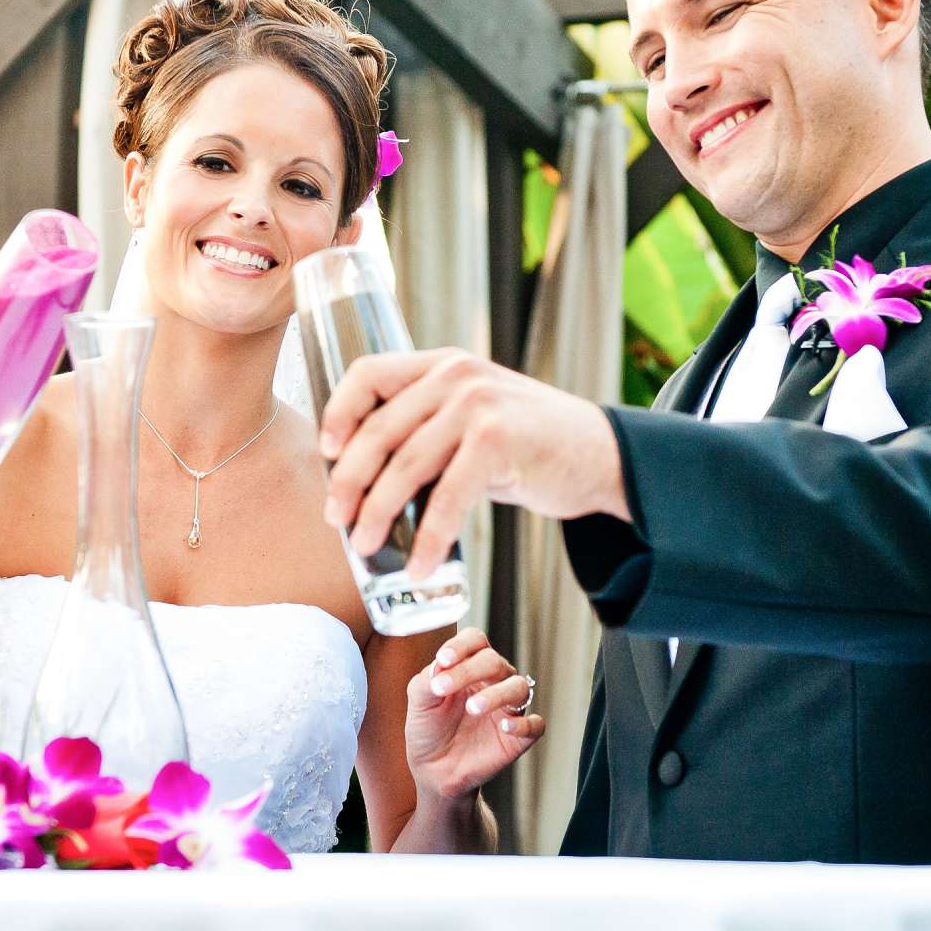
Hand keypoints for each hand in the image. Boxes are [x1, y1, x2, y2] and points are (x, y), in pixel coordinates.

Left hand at [318, 349, 629, 580]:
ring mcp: (478, 404)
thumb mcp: (474, 419)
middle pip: (378, 428)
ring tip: (366, 547)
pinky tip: (418, 566)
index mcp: (444, 364)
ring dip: (377, 514)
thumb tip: (363, 480)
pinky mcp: (497, 441)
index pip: (369, 371)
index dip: (339, 412)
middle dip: (348, 480)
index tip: (326, 452)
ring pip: (405, 466)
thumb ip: (428, 429)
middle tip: (337, 519)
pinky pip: (446, 499)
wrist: (604, 456)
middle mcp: (457, 375)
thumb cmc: (531, 446)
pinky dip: (426, 539)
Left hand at [403, 627, 542, 802]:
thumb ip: (427, 679)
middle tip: (444, 689)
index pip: (475, 641)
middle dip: (470, 670)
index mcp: (470, 666)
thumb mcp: (419, 701)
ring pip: (518, 687)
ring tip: (473, 707)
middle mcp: (494, 682)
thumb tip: (440, 665)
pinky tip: (505, 726)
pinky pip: (535, 724)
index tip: (443, 660)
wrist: (434, 771)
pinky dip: (523, 723)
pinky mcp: (520, 736)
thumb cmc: (428, 730)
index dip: (461, 646)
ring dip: (496, 694)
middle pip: (494, 661)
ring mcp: (508, 708)